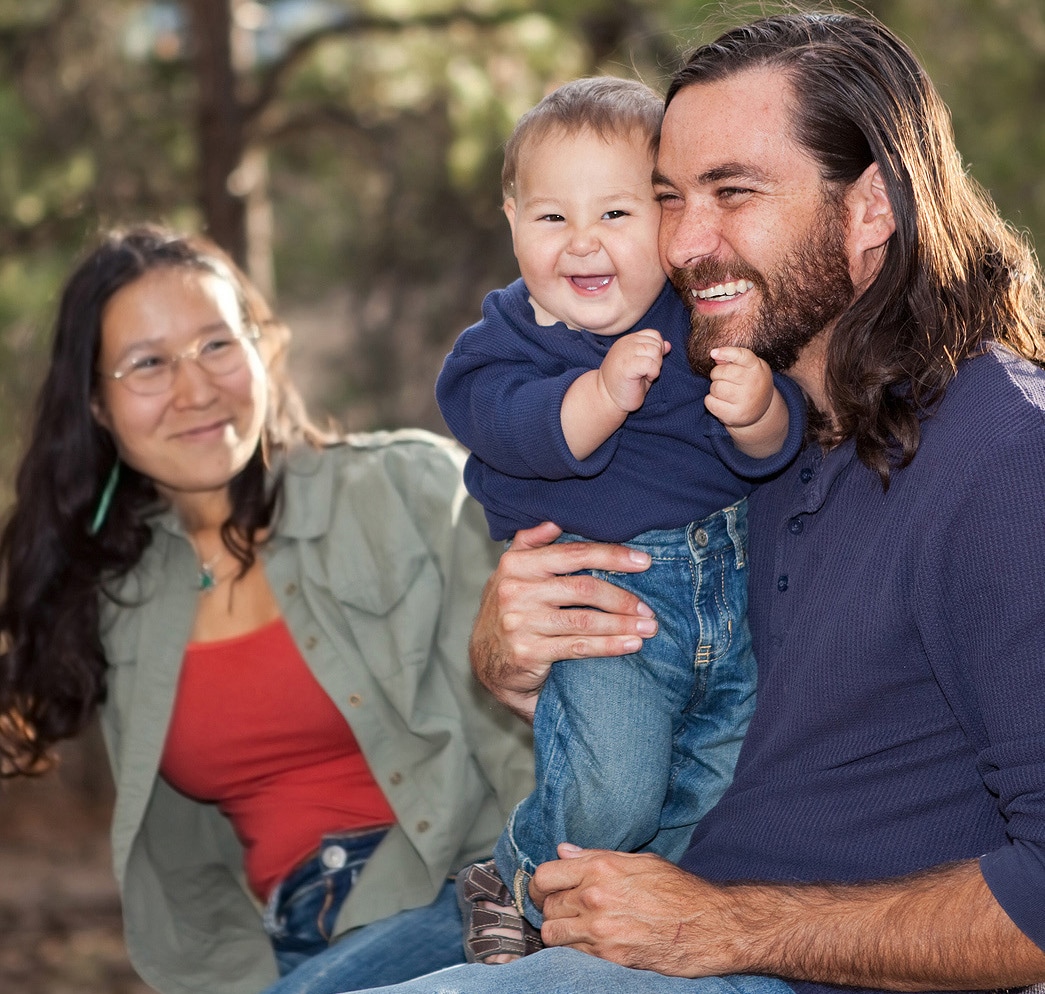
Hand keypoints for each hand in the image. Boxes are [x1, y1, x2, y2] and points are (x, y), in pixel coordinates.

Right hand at [469, 522, 656, 720]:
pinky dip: (609, 646)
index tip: (643, 562)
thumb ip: (530, 544)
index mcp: (516, 564)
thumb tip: (553, 521)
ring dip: (622, 624)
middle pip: (583, 588)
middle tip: (648, 607)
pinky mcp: (528, 652)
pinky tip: (631, 644)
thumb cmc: (508, 610)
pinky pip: (578, 647)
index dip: (611, 556)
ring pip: (585, 621)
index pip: (572, 554)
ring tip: (648, 627)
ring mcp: (521, 622)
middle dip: (622, 597)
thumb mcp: (510, 573)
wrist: (486, 661)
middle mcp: (516, 590)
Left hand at [533, 845, 737, 976]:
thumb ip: (595, 855)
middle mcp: (595, 897)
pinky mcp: (610, 957)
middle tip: (567, 910)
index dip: (541, 885)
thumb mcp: (638, 861)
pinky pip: (572, 955)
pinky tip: (592, 942)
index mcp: (600, 868)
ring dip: (560, 931)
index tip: (547, 890)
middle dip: (552, 907)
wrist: (708, 925)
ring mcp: (601, 929)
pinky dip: (575, 950)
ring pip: (553, 933)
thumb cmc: (677, 889)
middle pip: (546, 906)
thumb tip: (564, 851)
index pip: (544, 876)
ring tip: (576, 928)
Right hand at [598, 329, 669, 413]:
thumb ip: (654, 353)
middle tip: (645, 372)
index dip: (658, 349)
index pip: (654, 334)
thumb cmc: (625, 384)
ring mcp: (625, 353)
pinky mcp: (627, 365)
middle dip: (657, 360)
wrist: (606, 399)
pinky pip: (650, 364)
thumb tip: (668, 345)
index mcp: (629, 340)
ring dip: (655, 367)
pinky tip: (643, 379)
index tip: (648, 364)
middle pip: (656, 343)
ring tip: (643, 375)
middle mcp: (626, 343)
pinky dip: (652, 373)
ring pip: (655, 352)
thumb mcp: (642, 365)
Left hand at [704, 346, 773, 427]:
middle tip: (722, 379)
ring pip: (715, 387)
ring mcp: (745, 401)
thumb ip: (734, 359)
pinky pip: (711, 402)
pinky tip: (721, 402)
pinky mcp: (735, 415)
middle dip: (717, 373)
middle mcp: (754, 384)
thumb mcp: (749, 368)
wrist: (761, 411)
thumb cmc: (750, 384)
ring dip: (714, 388)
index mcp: (757, 368)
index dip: (726, 352)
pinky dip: (711, 401)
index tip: (713, 353)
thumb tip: (715, 355)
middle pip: (723, 372)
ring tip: (724, 392)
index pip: (742, 356)